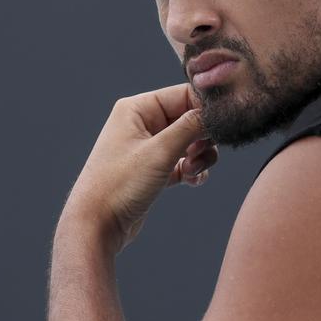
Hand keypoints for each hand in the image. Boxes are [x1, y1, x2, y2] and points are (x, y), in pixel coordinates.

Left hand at [64, 82, 219, 253]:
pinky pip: (184, 162)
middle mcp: (141, 124)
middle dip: (202, 138)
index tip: (223, 125)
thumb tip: (216, 111)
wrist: (97, 225)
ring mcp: (148, 148)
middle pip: (189, 119)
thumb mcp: (160, 152)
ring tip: (192, 171)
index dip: (205, 109)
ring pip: (189, 142)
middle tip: (200, 154)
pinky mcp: (154, 170)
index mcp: (136, 109)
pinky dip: (193, 170)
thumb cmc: (118, 185)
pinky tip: (192, 181)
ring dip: (200, 156)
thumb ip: (191, 127)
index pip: (183, 95)